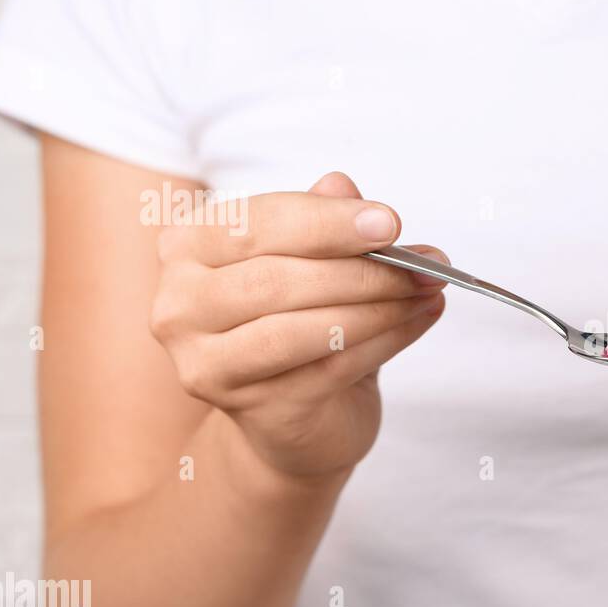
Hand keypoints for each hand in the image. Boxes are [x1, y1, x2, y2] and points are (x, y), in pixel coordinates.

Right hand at [150, 171, 445, 477]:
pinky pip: (330, 368)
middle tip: (425, 264)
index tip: (390, 222)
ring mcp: (208, 364)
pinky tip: (418, 319)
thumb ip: (321, 222)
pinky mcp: (252, 409)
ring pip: (302, 328)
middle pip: (278, 279)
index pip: (256, 224)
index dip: (327, 221)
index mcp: (187, 249)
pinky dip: (385, 341)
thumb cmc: (297, 323)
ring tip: (427, 290)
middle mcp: (180, 306)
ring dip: (378, 307)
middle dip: (362, 270)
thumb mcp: (311, 262)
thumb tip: (345, 187)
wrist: (291, 418)